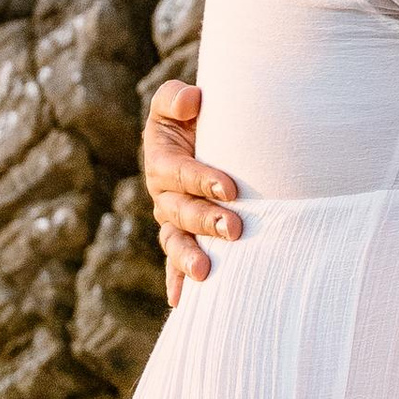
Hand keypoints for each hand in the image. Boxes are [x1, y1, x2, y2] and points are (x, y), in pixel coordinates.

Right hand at [141, 78, 241, 306]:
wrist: (208, 137)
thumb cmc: (197, 118)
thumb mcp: (181, 101)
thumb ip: (177, 97)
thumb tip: (191, 102)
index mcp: (162, 162)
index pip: (180, 173)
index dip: (202, 179)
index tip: (230, 188)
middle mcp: (164, 196)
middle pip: (181, 212)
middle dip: (207, 221)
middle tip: (235, 229)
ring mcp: (173, 220)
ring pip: (175, 241)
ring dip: (189, 257)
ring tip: (206, 271)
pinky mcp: (185, 237)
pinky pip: (176, 262)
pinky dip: (176, 280)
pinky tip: (180, 301)